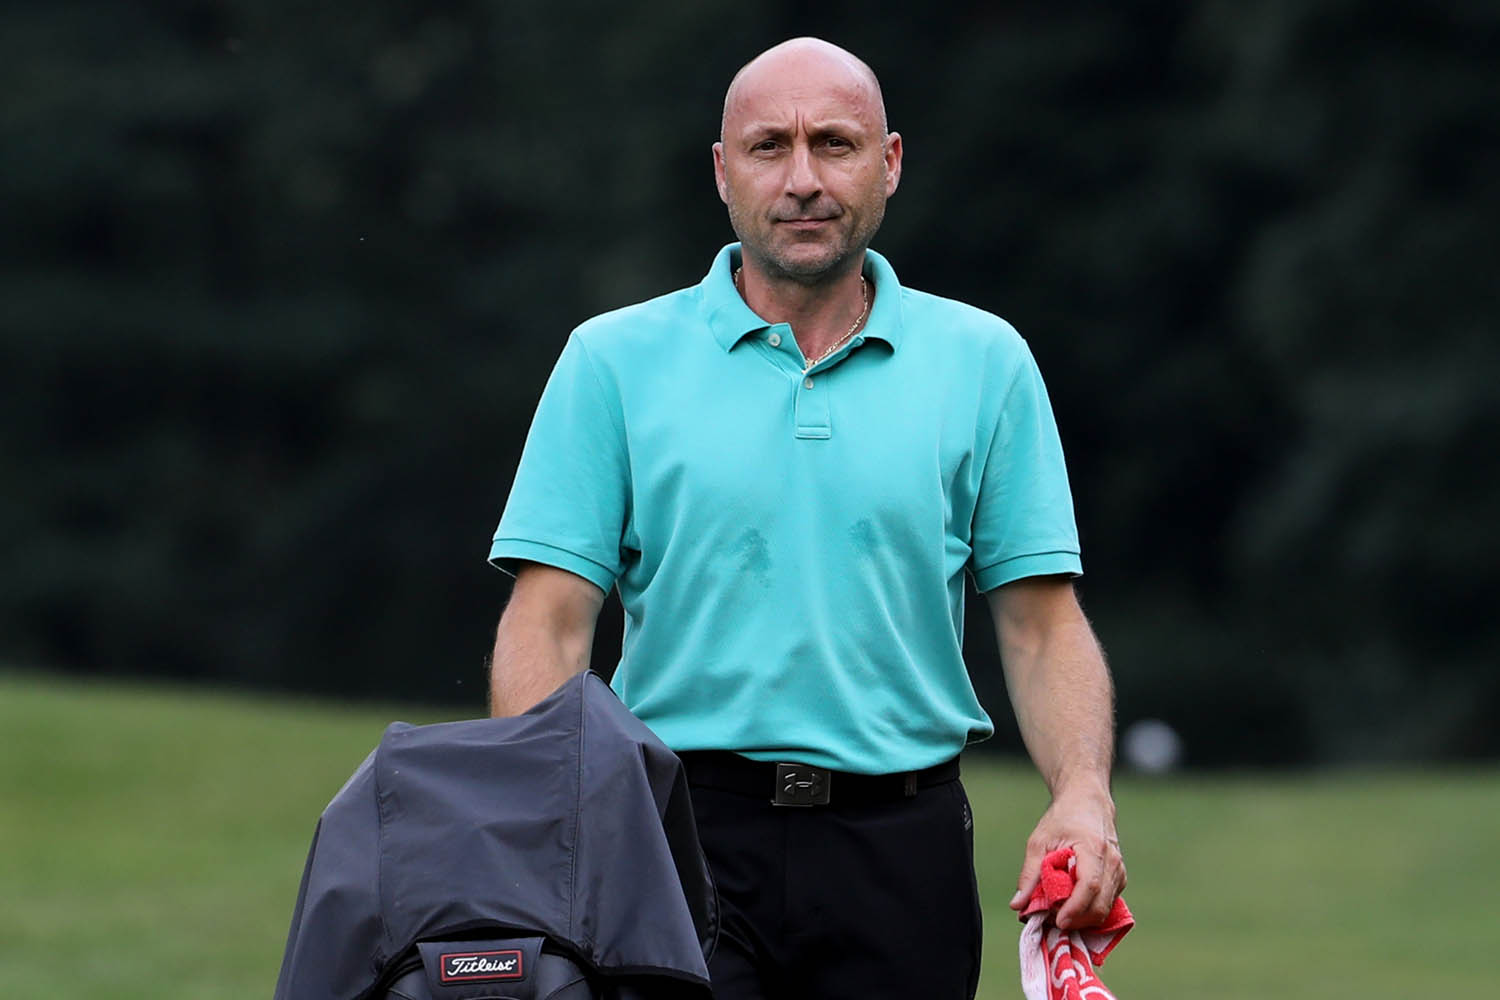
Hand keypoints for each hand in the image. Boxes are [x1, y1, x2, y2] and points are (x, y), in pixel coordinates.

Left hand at [1008, 784, 1125, 929]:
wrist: (1087, 803)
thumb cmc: (1063, 819)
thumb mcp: (1039, 842)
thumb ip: (1029, 875)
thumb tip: (1017, 905)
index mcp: (1093, 848)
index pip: (1089, 886)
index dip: (1074, 909)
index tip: (1058, 920)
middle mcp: (1112, 862)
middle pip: (1100, 905)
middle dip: (1076, 920)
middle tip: (1051, 920)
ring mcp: (1119, 871)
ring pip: (1105, 908)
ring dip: (1082, 918)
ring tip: (1057, 913)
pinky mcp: (1119, 878)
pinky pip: (1107, 903)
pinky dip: (1089, 911)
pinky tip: (1071, 907)